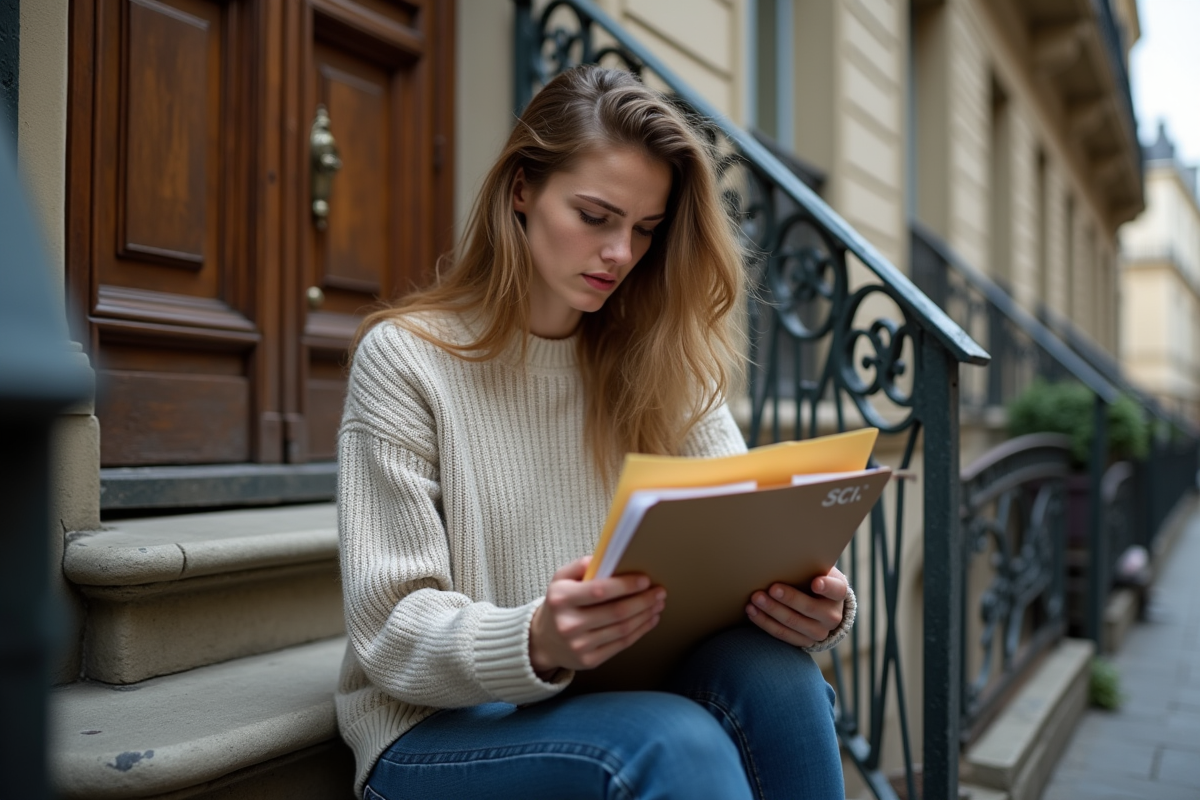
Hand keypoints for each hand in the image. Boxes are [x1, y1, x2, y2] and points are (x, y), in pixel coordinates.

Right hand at [529, 557, 665, 676]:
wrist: (544, 641)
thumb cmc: (559, 605)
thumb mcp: (560, 579)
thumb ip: (580, 565)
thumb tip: (605, 558)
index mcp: (561, 599)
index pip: (599, 591)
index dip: (626, 585)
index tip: (645, 580)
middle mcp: (569, 624)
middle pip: (616, 612)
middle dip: (643, 600)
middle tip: (659, 591)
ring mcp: (579, 645)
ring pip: (623, 629)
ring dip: (645, 614)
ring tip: (657, 603)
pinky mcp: (589, 660)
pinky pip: (622, 644)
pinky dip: (640, 630)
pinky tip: (649, 619)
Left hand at [745, 565, 847, 647]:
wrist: (820, 606)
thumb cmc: (813, 579)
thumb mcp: (818, 571)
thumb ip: (808, 566)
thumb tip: (781, 555)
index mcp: (838, 594)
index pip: (836, 589)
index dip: (826, 586)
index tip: (815, 583)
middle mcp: (831, 616)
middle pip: (809, 608)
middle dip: (789, 598)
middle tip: (771, 588)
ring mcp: (818, 632)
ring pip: (793, 622)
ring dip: (771, 611)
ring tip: (755, 599)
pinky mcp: (803, 642)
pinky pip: (782, 634)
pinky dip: (765, 622)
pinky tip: (752, 611)